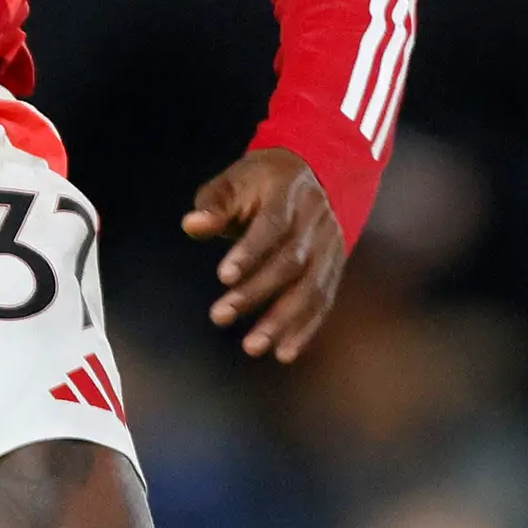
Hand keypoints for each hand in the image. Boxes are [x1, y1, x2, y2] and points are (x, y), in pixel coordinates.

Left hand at [182, 149, 347, 362]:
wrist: (313, 174)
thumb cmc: (260, 183)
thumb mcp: (233, 181)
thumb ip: (212, 205)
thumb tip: (192, 225)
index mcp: (289, 193)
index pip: (272, 224)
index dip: (250, 251)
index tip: (224, 277)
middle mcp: (316, 221)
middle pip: (290, 262)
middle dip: (255, 291)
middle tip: (220, 316)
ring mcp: (330, 246)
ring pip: (311, 287)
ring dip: (282, 320)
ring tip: (252, 346)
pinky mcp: (335, 267)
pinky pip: (323, 301)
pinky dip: (305, 329)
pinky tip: (283, 352)